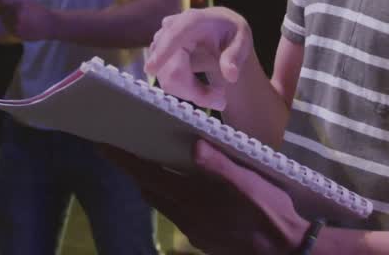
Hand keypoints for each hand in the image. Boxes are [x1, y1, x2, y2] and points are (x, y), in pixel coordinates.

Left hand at [0, 0, 59, 41]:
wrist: (51, 25)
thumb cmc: (40, 11)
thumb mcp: (29, 2)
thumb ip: (17, 2)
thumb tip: (4, 1)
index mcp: (19, 4)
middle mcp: (15, 15)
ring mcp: (16, 25)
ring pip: (2, 21)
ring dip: (3, 19)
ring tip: (9, 17)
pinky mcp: (17, 34)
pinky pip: (8, 29)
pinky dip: (9, 26)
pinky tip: (16, 24)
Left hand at [106, 140, 307, 254]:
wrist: (286, 252)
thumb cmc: (270, 213)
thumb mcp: (250, 183)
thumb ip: (220, 166)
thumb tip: (195, 145)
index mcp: (193, 199)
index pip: (148, 175)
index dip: (124, 160)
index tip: (103, 145)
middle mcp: (186, 217)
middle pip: (149, 190)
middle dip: (133, 169)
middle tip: (123, 148)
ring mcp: (194, 230)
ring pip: (162, 203)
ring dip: (151, 183)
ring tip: (149, 162)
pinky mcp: (203, 238)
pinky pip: (176, 213)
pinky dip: (169, 195)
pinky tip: (183, 187)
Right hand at [145, 7, 253, 110]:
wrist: (219, 29)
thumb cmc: (230, 31)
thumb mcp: (243, 39)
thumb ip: (236, 56)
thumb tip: (230, 75)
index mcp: (193, 20)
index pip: (174, 35)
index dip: (162, 52)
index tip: (150, 70)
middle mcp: (171, 29)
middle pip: (172, 69)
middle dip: (194, 91)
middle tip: (221, 101)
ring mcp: (161, 43)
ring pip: (167, 79)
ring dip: (191, 92)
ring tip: (215, 93)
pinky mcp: (157, 56)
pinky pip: (166, 81)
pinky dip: (184, 91)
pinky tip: (200, 87)